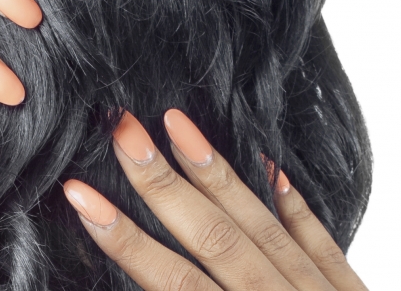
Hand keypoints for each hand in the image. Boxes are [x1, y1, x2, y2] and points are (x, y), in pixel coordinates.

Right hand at [63, 110, 367, 289]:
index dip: (123, 239)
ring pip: (260, 224)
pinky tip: (269, 166)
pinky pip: (319, 238)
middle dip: (160, 182)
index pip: (172, 282)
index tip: (81, 197)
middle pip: (212, 237)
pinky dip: (293, 203)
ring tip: (176, 124)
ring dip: (214, 172)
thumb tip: (155, 285)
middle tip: (122, 130)